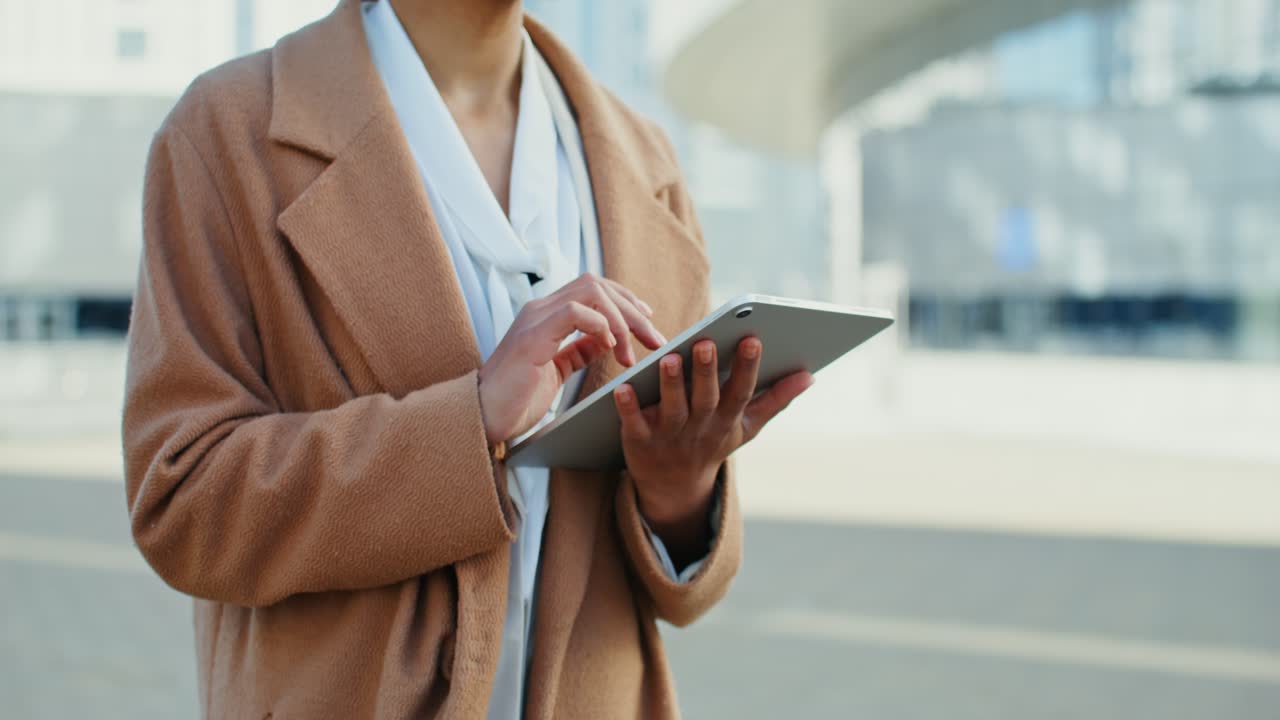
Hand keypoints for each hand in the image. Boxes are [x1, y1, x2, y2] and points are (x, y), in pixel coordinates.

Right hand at [478, 273, 665, 444]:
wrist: (484, 417)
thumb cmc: (517, 397)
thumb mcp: (558, 369)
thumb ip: (580, 349)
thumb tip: (608, 339)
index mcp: (546, 314)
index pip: (594, 288)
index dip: (625, 300)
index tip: (648, 323)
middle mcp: (540, 308)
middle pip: (598, 285)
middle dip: (633, 310)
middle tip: (655, 340)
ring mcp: (534, 319)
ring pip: (591, 292)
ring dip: (621, 319)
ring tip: (631, 351)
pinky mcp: (532, 337)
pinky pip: (574, 312)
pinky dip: (599, 325)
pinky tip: (609, 347)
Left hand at [612, 336, 813, 562]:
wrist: (674, 488)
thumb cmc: (712, 443)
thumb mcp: (747, 427)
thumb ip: (776, 400)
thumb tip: (810, 375)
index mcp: (727, 421)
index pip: (740, 393)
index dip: (747, 368)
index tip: (753, 339)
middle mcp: (700, 429)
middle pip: (705, 398)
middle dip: (707, 371)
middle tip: (707, 342)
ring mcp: (669, 437)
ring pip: (671, 410)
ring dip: (670, 385)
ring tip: (670, 358)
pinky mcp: (639, 442)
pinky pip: (633, 423)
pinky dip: (629, 407)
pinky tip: (622, 388)